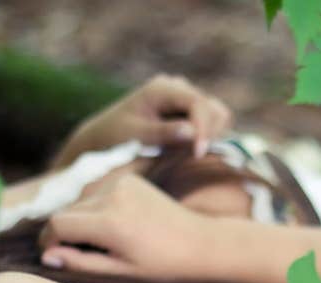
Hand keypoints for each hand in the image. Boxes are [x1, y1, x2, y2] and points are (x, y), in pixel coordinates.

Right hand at [37, 174, 207, 279]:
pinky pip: (98, 193)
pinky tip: (119, 225)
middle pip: (67, 212)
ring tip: (105, 242)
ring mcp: (121, 182)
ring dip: (82, 220)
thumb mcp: (120, 271)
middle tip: (82, 255)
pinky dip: (98, 209)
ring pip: (80, 202)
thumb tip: (46, 257)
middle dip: (66, 233)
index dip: (49, 242)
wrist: (200, 242)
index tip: (53, 256)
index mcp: (109, 223)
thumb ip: (80, 262)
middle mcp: (111, 196)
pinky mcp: (129, 177)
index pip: (57, 224)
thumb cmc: (162, 264)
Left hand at [63, 74, 232, 159]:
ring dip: (209, 136)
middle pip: (213, 108)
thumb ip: (163, 133)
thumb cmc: (114, 138)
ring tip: (188, 155)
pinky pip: (211, 124)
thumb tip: (192, 132)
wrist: (103, 138)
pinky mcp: (189, 112)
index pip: (197, 104)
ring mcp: (185, 98)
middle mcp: (178, 87)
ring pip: (217, 115)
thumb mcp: (135, 137)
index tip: (198, 154)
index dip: (203, 128)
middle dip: (208, 134)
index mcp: (162, 88)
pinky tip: (189, 152)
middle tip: (191, 158)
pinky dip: (206, 138)